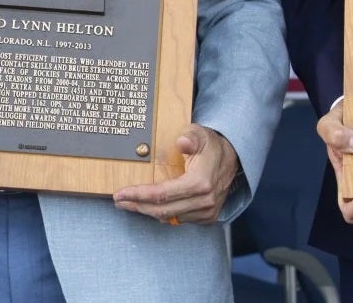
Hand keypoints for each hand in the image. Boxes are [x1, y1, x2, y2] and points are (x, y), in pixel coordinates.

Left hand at [113, 125, 240, 223]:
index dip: (138, 195)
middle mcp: (204, 201)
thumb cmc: (211, 145)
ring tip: (130, 203)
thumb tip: (182, 143)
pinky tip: (150, 206)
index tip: (120, 193)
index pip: (161, 194)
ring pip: (170, 218)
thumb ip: (190, 137)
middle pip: (162, 210)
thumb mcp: (200, 133)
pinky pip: (179, 219)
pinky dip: (163, 214)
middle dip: (137, 206)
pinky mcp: (208, 217)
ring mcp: (207, 212)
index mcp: (200, 183)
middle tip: (119, 201)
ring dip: (148, 211)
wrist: (233, 159)